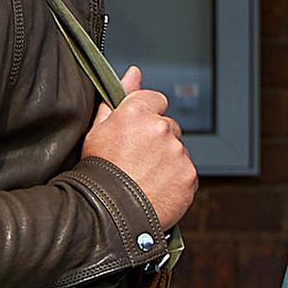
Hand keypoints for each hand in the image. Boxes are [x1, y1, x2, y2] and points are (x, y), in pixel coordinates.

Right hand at [83, 66, 195, 228]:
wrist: (107, 214)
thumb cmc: (98, 173)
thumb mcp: (98, 131)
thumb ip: (119, 97)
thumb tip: (134, 73)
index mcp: (137, 112)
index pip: (155, 100)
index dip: (145, 117)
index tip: (136, 134)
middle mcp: (161, 127)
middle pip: (168, 127)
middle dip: (157, 140)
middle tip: (137, 162)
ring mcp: (177, 153)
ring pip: (177, 151)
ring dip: (166, 161)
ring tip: (144, 179)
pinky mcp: (189, 176)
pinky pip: (185, 173)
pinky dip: (174, 181)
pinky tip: (155, 190)